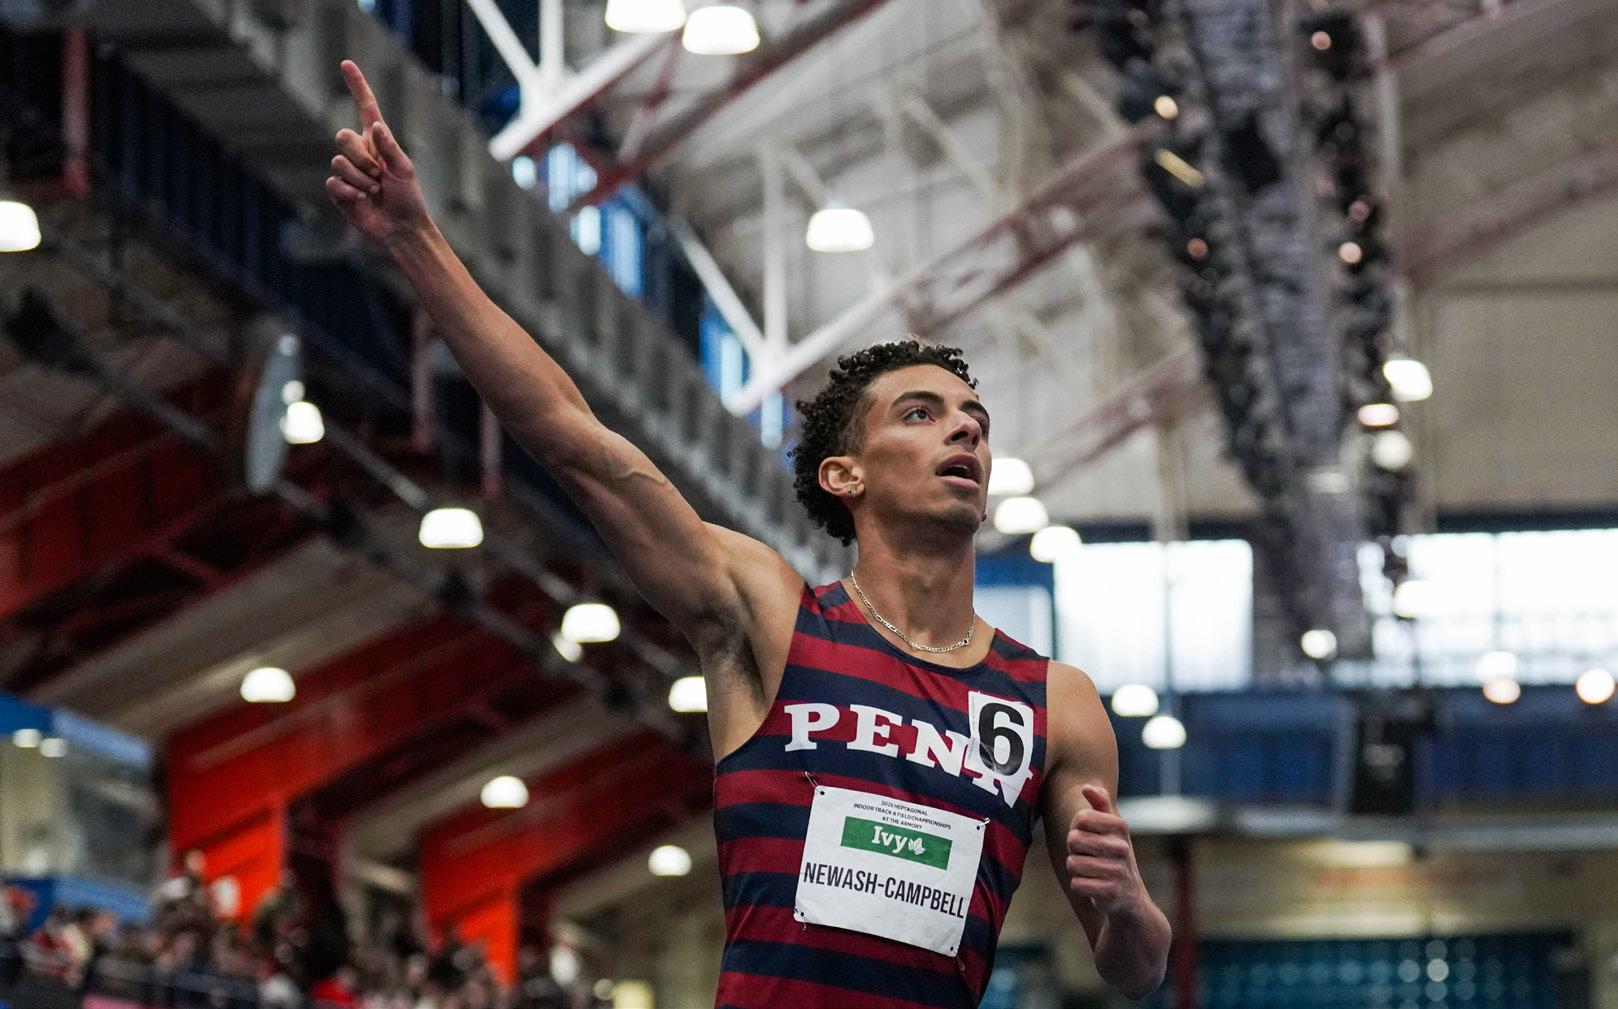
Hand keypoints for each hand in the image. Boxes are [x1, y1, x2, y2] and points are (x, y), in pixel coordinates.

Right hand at [326, 60, 431, 245]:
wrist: (401, 228)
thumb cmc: (408, 198)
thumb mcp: (404, 169)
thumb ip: (389, 147)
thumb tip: (375, 126)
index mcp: (378, 142)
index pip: (365, 108)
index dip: (357, 86)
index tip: (346, 64)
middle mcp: (360, 152)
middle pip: (342, 137)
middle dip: (361, 158)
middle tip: (379, 176)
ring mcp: (347, 171)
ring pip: (338, 162)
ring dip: (360, 179)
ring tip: (375, 192)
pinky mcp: (338, 191)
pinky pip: (333, 183)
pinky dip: (349, 193)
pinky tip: (362, 201)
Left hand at [1065, 784, 1145, 916]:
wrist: (1130, 896)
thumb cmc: (1114, 855)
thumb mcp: (1112, 828)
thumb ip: (1100, 804)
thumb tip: (1086, 786)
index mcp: (1121, 827)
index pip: (1081, 818)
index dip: (1077, 828)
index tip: (1088, 835)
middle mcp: (1122, 848)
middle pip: (1073, 840)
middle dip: (1074, 850)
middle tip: (1089, 856)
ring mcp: (1118, 871)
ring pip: (1072, 863)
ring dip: (1076, 869)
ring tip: (1091, 871)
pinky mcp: (1112, 893)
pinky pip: (1077, 884)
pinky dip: (1079, 886)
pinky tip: (1093, 886)